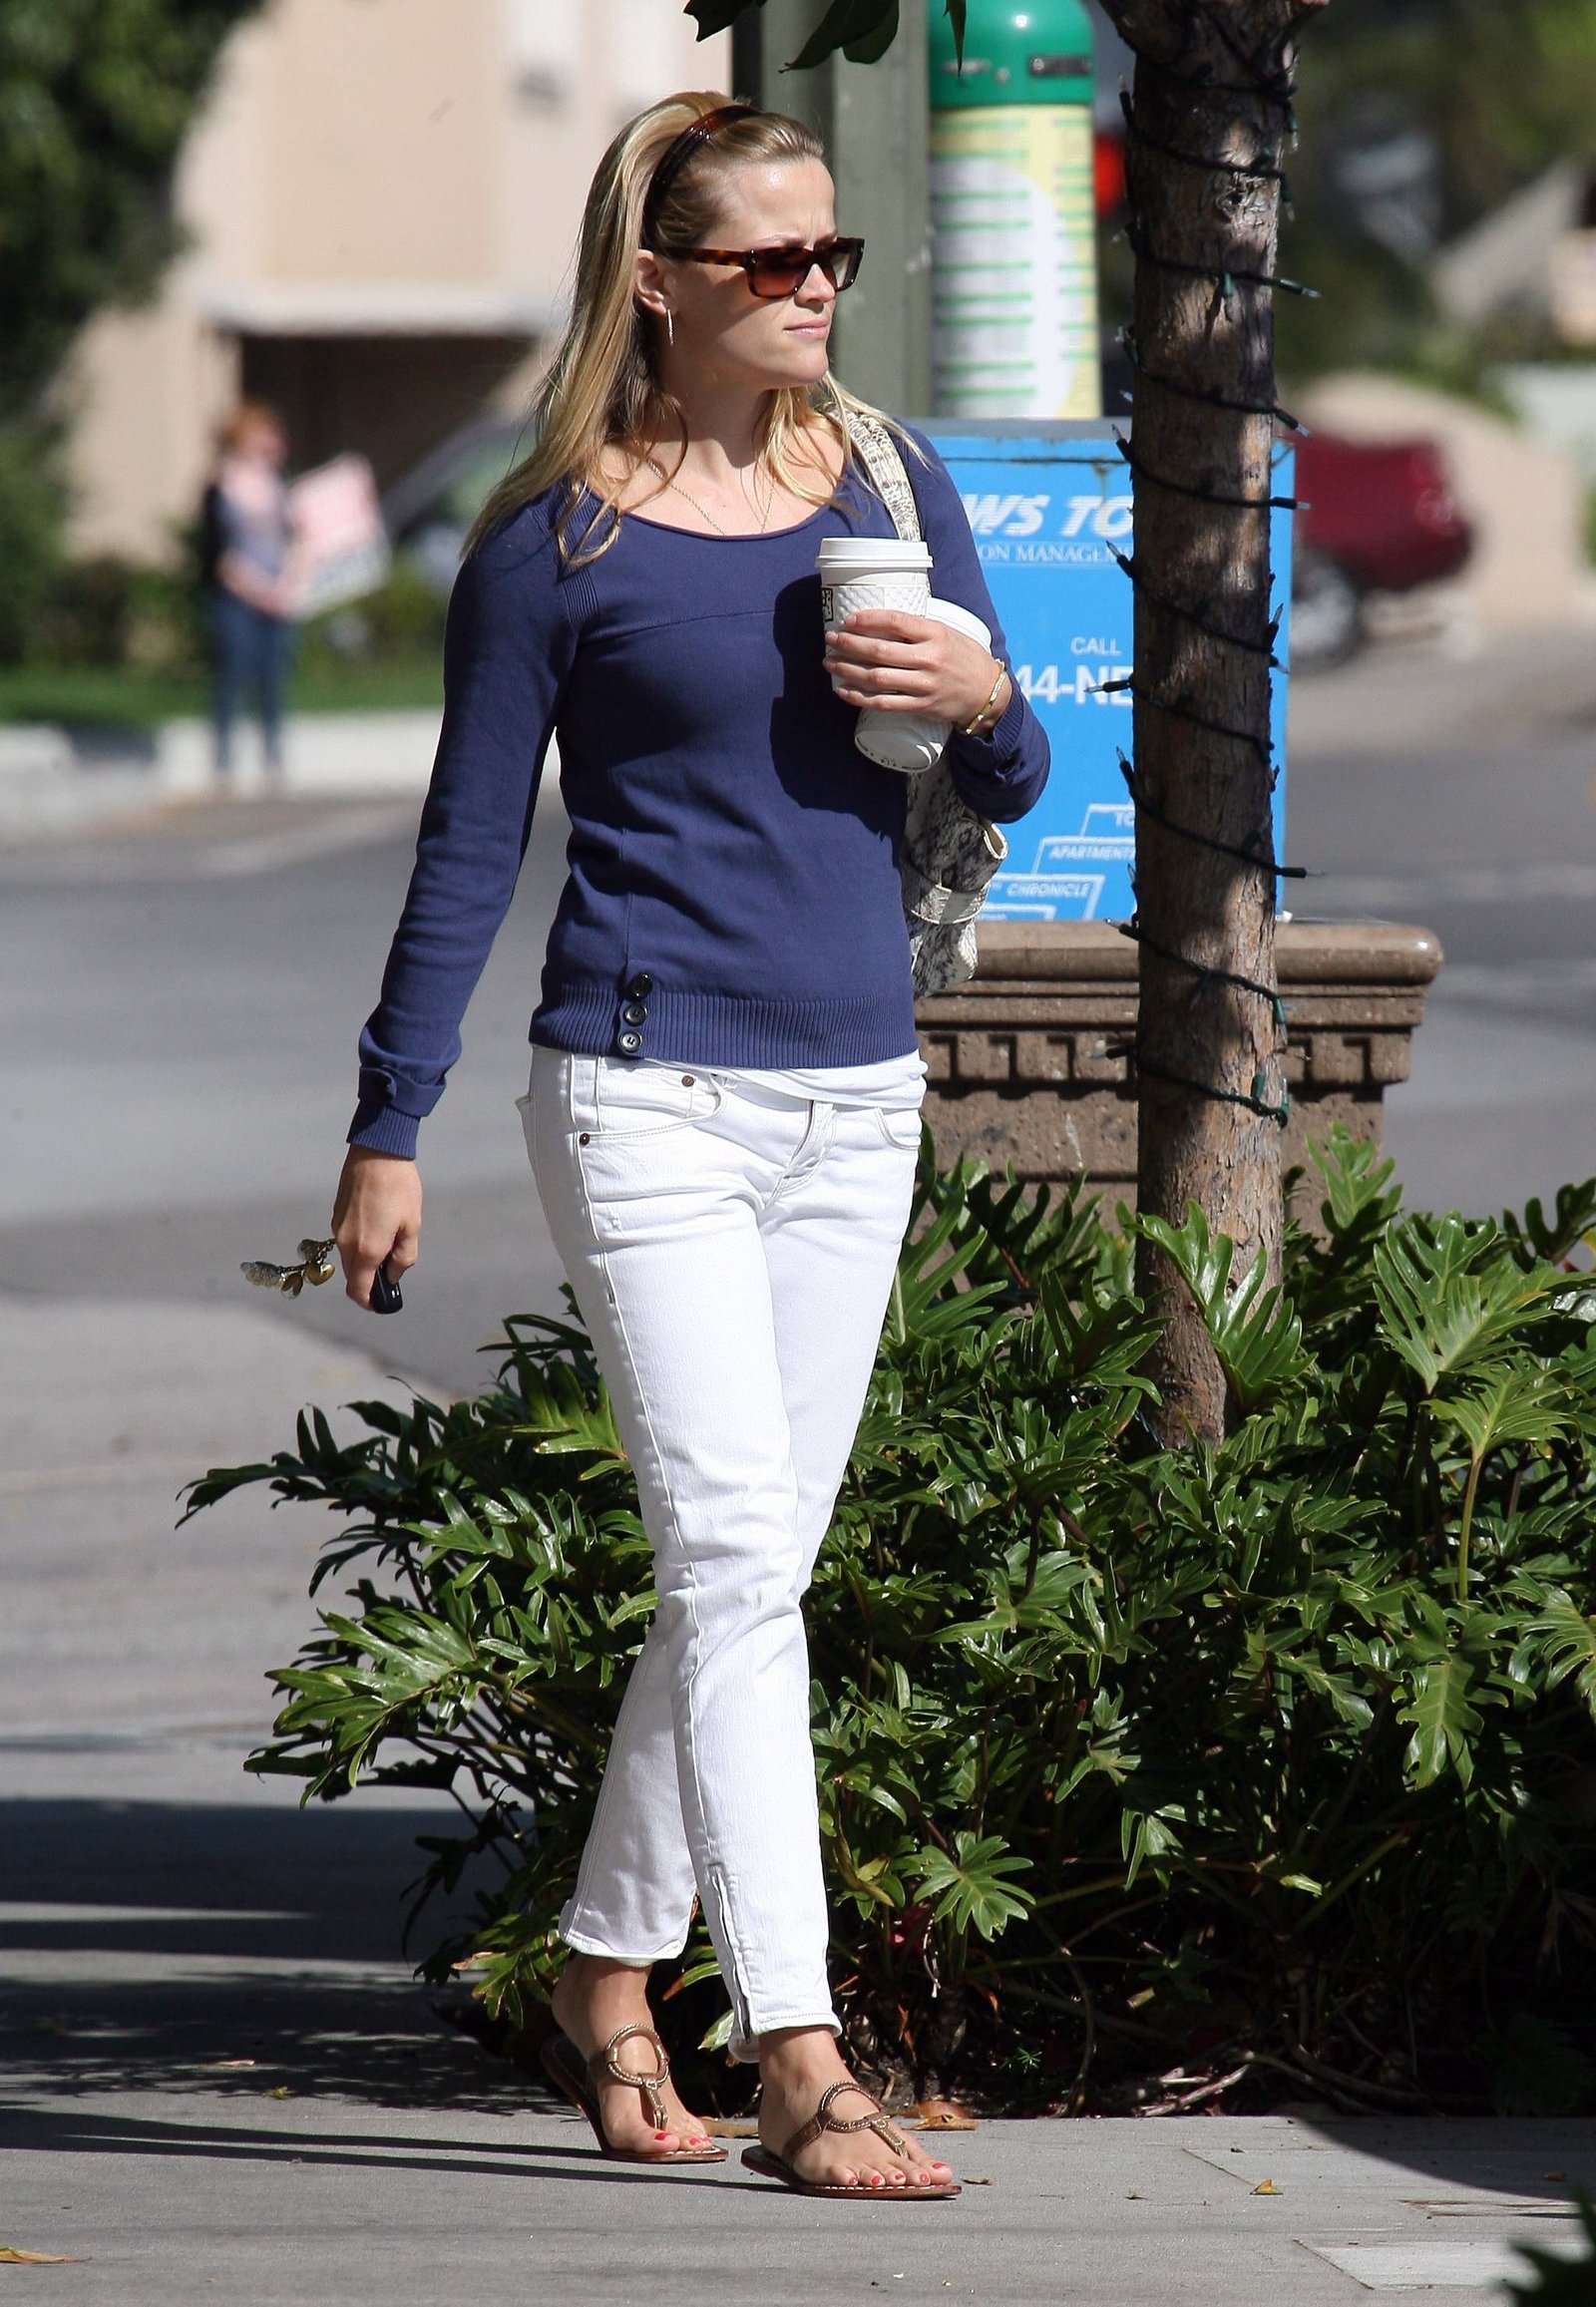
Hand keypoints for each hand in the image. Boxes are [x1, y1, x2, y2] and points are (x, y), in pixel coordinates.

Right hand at [332, 1145, 421, 1311]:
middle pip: (353, 1276)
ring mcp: (338, 1228)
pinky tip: (378, 1224)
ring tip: (389, 1239)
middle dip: (369, 1280)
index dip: (368, 1302)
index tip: (380, 1303)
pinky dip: (359, 1243)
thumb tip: (394, 1275)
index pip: (358, 1290)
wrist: (377, 1151)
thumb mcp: (411, 1225)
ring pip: (349, 1258)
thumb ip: (403, 1257)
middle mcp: (346, 1243)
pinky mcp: (336, 1214)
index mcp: (366, 1250)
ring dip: (365, 1260)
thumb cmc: (399, 1188)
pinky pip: (346, 1239)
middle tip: (391, 1269)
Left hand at [823, 608, 1009, 729]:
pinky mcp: (921, 706)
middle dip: (850, 644)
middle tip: (830, 640)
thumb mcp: (947, 633)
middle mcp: (930, 659)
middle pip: (881, 651)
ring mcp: (924, 685)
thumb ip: (918, 629)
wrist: (986, 692)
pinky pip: (884, 703)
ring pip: (877, 678)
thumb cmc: (963, 657)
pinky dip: (860, 697)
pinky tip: (843, 690)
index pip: (897, 622)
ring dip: (848, 670)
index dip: (869, 620)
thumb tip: (880, 622)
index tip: (849, 620)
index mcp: (936, 634)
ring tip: (830, 663)